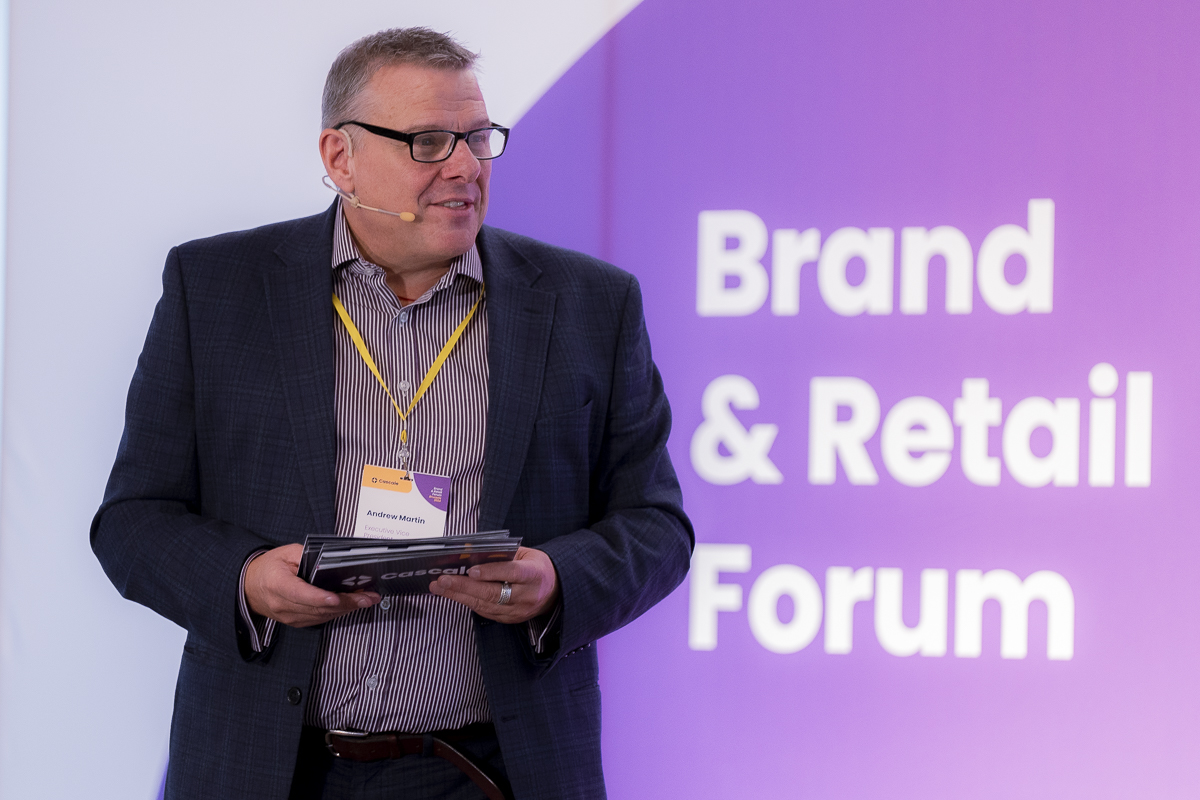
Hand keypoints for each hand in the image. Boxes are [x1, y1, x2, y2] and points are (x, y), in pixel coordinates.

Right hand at [244, 543, 379, 626]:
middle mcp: (283, 605)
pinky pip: (320, 619)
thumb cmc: (269, 568)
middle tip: (367, 597)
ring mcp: (290, 617)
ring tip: (366, 600)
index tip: (336, 598)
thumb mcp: (285, 553)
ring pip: (321, 616)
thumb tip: (328, 560)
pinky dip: (337, 612)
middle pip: (317, 608)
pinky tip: (352, 605)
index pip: (300, 594)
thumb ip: (306, 555)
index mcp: (277, 585)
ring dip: (346, 609)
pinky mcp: (297, 622)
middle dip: (345, 603)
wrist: (250, 588)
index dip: (319, 598)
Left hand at [429, 546, 559, 623]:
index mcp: (534, 575)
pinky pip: (486, 612)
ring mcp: (518, 611)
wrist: (556, 590)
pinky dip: (468, 603)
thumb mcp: (527, 554)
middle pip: (493, 593)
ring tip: (440, 587)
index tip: (471, 571)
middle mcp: (527, 596)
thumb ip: (504, 554)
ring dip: (459, 596)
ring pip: (485, 605)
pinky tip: (453, 595)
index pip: (511, 573)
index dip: (491, 572)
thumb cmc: (538, 568)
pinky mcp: (510, 619)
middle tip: (444, 580)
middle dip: (464, 586)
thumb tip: (474, 552)